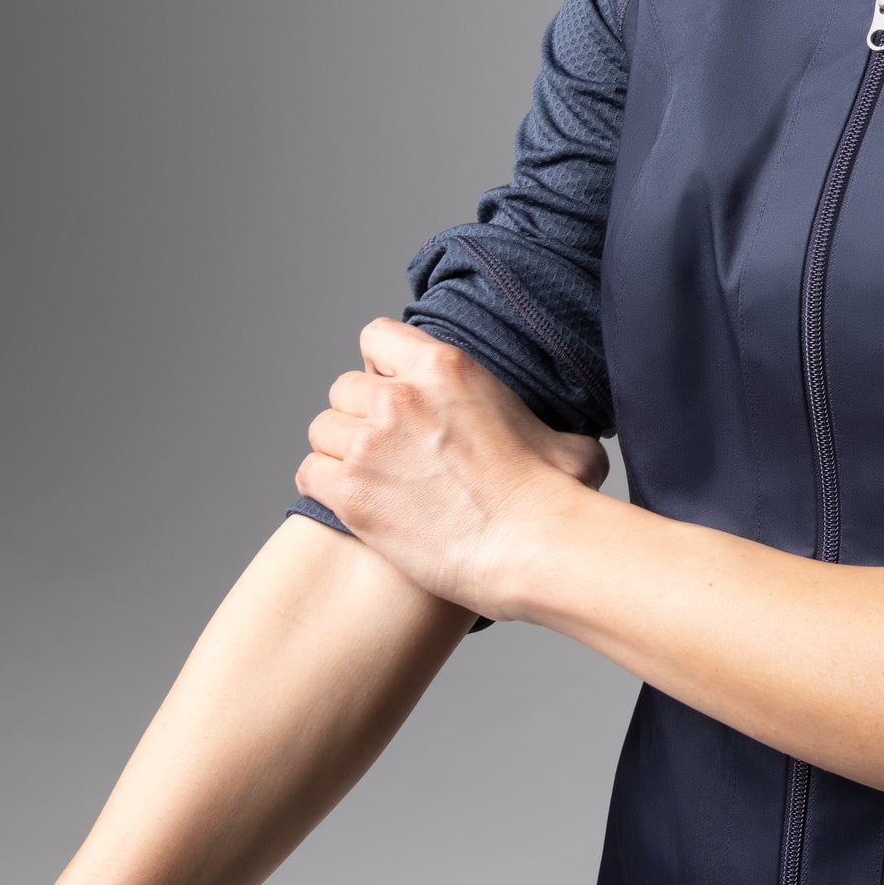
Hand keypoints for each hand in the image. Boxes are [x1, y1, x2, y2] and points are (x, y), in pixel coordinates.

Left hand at [297, 320, 607, 613]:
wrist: (530, 546)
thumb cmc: (553, 496)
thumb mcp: (564, 439)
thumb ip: (547, 428)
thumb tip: (574, 443)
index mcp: (445, 367)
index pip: (377, 337)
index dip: (383, 368)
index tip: (397, 395)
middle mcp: (398, 398)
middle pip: (344, 388)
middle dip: (360, 415)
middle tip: (388, 450)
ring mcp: (369, 444)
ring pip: (323, 430)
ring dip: (340, 451)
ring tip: (371, 479)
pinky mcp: (351, 492)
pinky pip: (310, 472)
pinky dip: (326, 486)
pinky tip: (354, 502)